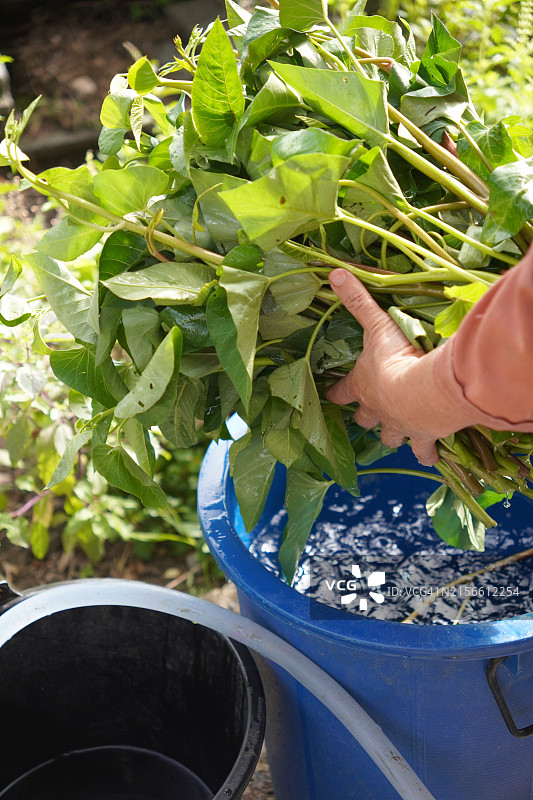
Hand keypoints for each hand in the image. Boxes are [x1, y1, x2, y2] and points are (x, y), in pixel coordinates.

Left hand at [326, 269, 474, 464]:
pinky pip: (423, 450)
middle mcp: (377, 411)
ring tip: (400, 434)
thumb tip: (333, 273)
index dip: (336, 393)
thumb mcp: (376, 326)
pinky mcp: (422, 436)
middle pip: (365, 420)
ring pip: (390, 438)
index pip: (342, 393)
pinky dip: (426, 453)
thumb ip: (357, 300)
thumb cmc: (395, 359)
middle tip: (371, 415)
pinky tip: (430, 455)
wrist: (423, 392)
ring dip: (394, 435)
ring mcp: (399, 426)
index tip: (332, 395)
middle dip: (367, 418)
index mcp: (362, 387)